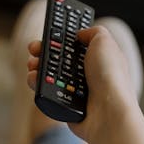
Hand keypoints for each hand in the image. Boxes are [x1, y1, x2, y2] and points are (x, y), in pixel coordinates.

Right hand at [27, 25, 139, 143]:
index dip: (62, 39)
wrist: (108, 111)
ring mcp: (76, 90)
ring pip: (50, 76)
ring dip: (38, 67)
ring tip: (33, 64)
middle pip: (60, 59)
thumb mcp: (105, 42)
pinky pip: (47, 92)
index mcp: (98, 59)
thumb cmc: (111, 77)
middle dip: (44, 52)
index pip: (76, 46)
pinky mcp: (65, 104)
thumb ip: (93, 32)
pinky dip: (38, 84)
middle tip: (35, 49)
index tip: (49, 34)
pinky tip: (34, 78)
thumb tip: (80, 33)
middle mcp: (87, 75)